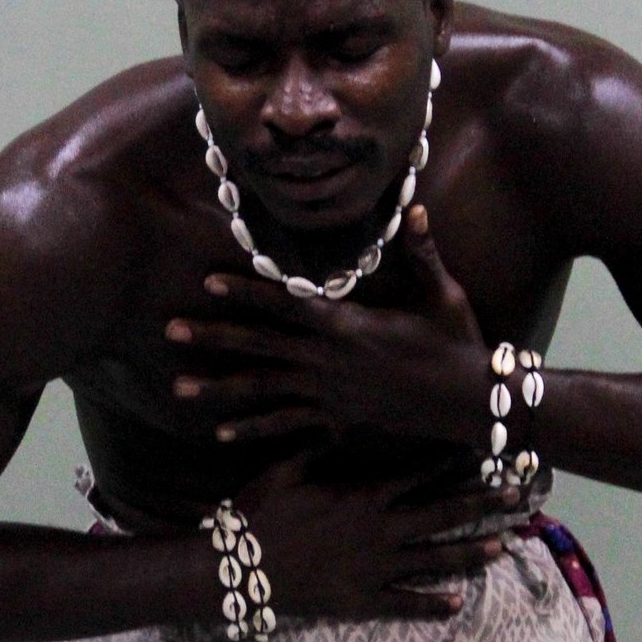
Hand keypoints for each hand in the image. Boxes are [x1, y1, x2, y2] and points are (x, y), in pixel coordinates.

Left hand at [165, 205, 490, 446]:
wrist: (471, 403)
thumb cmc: (456, 343)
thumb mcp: (441, 293)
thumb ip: (420, 251)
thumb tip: (415, 208)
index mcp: (348, 325)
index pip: (286, 303)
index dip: (246, 292)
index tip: (208, 282)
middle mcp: (329, 361)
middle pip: (260, 345)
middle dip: (212, 337)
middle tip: (169, 330)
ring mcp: (330, 395)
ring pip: (263, 389)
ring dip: (218, 388)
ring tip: (177, 390)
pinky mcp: (339, 421)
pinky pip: (287, 426)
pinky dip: (254, 429)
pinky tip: (221, 433)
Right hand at [222, 450, 516, 622]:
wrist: (238, 568)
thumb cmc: (258, 513)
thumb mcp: (285, 469)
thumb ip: (318, 446)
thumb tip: (341, 421)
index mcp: (364, 495)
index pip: (419, 473)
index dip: (452, 461)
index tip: (482, 450)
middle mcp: (380, 530)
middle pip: (443, 514)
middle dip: (483, 503)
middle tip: (517, 496)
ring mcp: (375, 568)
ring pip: (435, 559)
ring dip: (471, 551)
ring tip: (503, 545)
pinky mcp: (362, 600)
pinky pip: (405, 603)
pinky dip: (432, 604)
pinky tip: (458, 605)